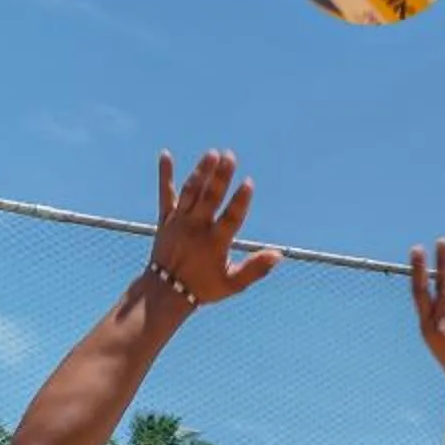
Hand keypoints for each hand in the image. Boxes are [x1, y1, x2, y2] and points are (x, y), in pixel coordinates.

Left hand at [150, 150, 283, 304]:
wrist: (165, 291)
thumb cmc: (203, 287)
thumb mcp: (233, 284)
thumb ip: (255, 269)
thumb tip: (279, 254)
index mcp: (215, 242)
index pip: (231, 218)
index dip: (240, 200)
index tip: (249, 182)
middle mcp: (196, 228)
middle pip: (210, 198)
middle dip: (220, 176)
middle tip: (229, 156)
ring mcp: (180, 221)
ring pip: (191, 192)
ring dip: (201, 171)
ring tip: (212, 153)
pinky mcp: (166, 219)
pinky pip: (165, 194)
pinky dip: (165, 174)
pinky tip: (165, 154)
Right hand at [411, 237, 444, 389]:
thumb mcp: (442, 339)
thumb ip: (442, 314)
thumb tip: (444, 284)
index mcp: (429, 327)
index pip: (420, 293)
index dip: (418, 271)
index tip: (417, 250)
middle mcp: (443, 327)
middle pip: (443, 288)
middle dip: (443, 263)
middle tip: (443, 240)